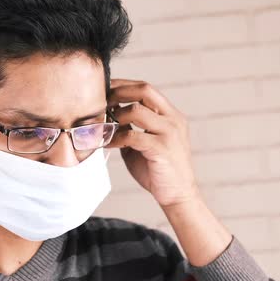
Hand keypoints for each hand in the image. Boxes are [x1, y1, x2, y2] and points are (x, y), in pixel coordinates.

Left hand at [106, 79, 198, 207]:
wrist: (177, 195)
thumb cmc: (158, 170)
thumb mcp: (143, 142)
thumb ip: (131, 127)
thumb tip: (109, 114)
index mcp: (171, 115)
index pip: (147, 89)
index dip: (124, 85)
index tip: (105, 88)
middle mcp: (173, 120)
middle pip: (144, 90)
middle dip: (119, 91)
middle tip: (102, 101)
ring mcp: (170, 133)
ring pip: (136, 110)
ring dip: (116, 116)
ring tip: (105, 125)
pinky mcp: (162, 148)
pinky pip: (133, 135)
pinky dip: (116, 137)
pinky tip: (108, 143)